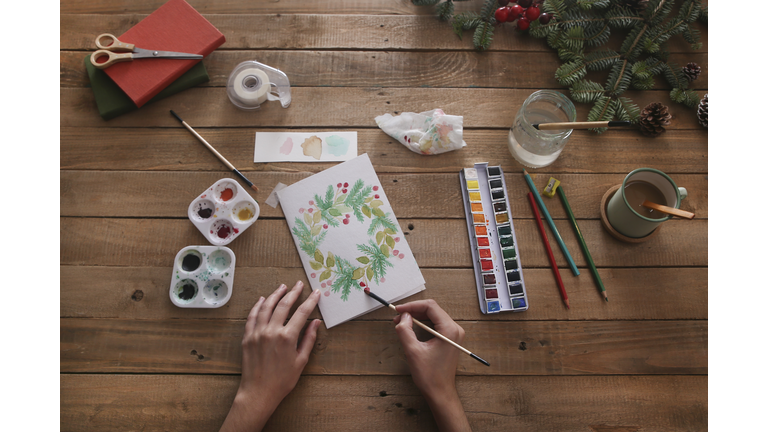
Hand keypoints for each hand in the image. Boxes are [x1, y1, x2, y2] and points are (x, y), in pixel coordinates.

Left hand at [220, 281, 321, 431]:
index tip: (316, 293)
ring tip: (282, 287)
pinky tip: (262, 300)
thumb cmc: (282, 381)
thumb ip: (308, 339)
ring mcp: (258, 333)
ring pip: (266, 307)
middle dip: (293, 292)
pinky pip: (252, 317)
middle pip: (283, 305)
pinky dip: (257, 306)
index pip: (302, 313)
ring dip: (275, 295)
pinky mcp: (247, 337)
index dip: (311, 301)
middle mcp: (272, 331)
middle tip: (299, 284)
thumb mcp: (301, 361)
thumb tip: (316, 323)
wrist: (258, 393)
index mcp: (287, 337)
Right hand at [394, 300, 470, 431]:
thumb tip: (403, 316)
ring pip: (433, 316)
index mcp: (449, 330)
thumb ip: (405, 330)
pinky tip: (411, 327)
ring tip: (401, 322)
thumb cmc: (429, 375)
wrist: (440, 392)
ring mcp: (454, 334)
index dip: (412, 306)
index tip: (398, 310)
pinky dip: (423, 324)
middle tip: (397, 316)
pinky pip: (436, 324)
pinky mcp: (450, 339)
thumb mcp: (412, 351)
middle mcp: (455, 329)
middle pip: (432, 310)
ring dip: (417, 317)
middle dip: (413, 311)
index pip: (430, 307)